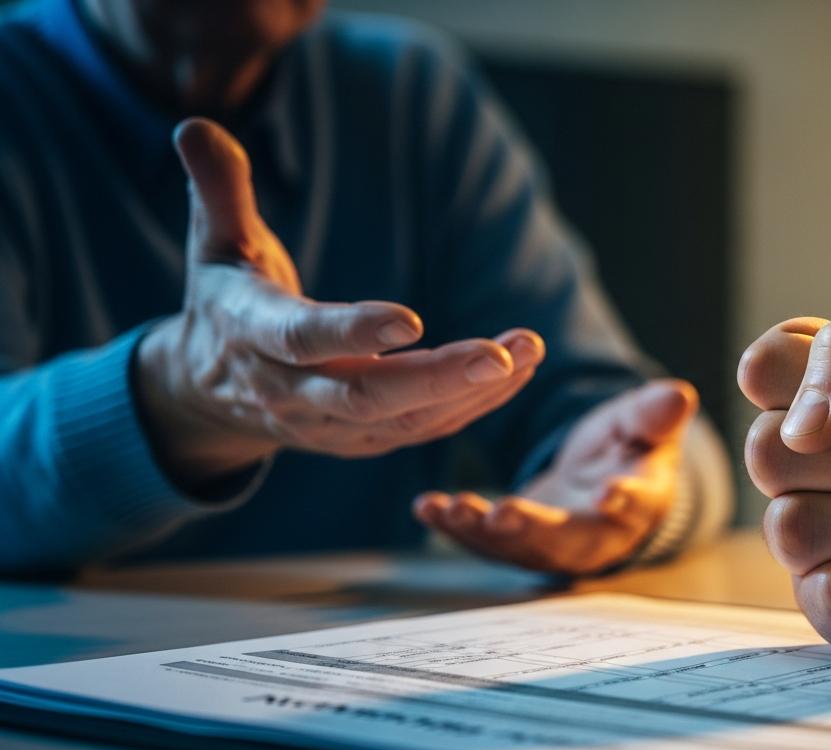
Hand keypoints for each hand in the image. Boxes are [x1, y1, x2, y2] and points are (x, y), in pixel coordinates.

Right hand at [136, 118, 543, 486]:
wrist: (210, 393)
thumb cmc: (226, 300)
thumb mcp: (214, 242)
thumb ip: (218, 190)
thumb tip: (197, 125)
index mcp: (251, 335)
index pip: (301, 338)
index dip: (354, 332)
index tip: (411, 320)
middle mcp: (291, 390)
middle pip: (366, 395)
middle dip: (438, 377)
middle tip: (502, 354)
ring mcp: (330, 424)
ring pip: (406, 419)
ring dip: (473, 391)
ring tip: (530, 350)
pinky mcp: (363, 440)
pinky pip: (424, 429)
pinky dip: (474, 405)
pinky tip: (519, 371)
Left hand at [413, 379, 697, 574]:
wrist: (604, 484)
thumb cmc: (629, 450)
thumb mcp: (644, 425)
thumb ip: (655, 414)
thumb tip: (680, 395)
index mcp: (637, 502)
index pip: (635, 505)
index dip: (625, 501)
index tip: (610, 494)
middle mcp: (594, 534)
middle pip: (566, 540)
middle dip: (533, 529)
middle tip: (504, 513)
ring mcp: (551, 545)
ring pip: (518, 547)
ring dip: (482, 532)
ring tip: (452, 507)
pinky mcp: (515, 543)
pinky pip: (484, 542)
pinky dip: (454, 526)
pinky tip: (428, 507)